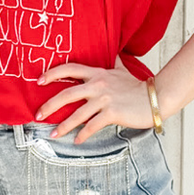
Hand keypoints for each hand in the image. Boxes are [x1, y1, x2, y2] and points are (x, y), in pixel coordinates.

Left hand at [36, 60, 154, 140]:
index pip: (70, 68)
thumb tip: (114, 53)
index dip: (52, 73)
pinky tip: (76, 141)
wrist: (155, 97)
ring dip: (63, 126)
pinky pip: (92, 126)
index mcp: (97, 73)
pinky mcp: (112, 113)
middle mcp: (98, 85)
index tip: (39, 81)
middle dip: (49, 105)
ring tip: (53, 134)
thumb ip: (114, 63)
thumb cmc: (137, 87)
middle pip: (67, 93)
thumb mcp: (122, 70)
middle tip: (38, 114)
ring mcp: (104, 99)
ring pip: (77, 114)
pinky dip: (83, 135)